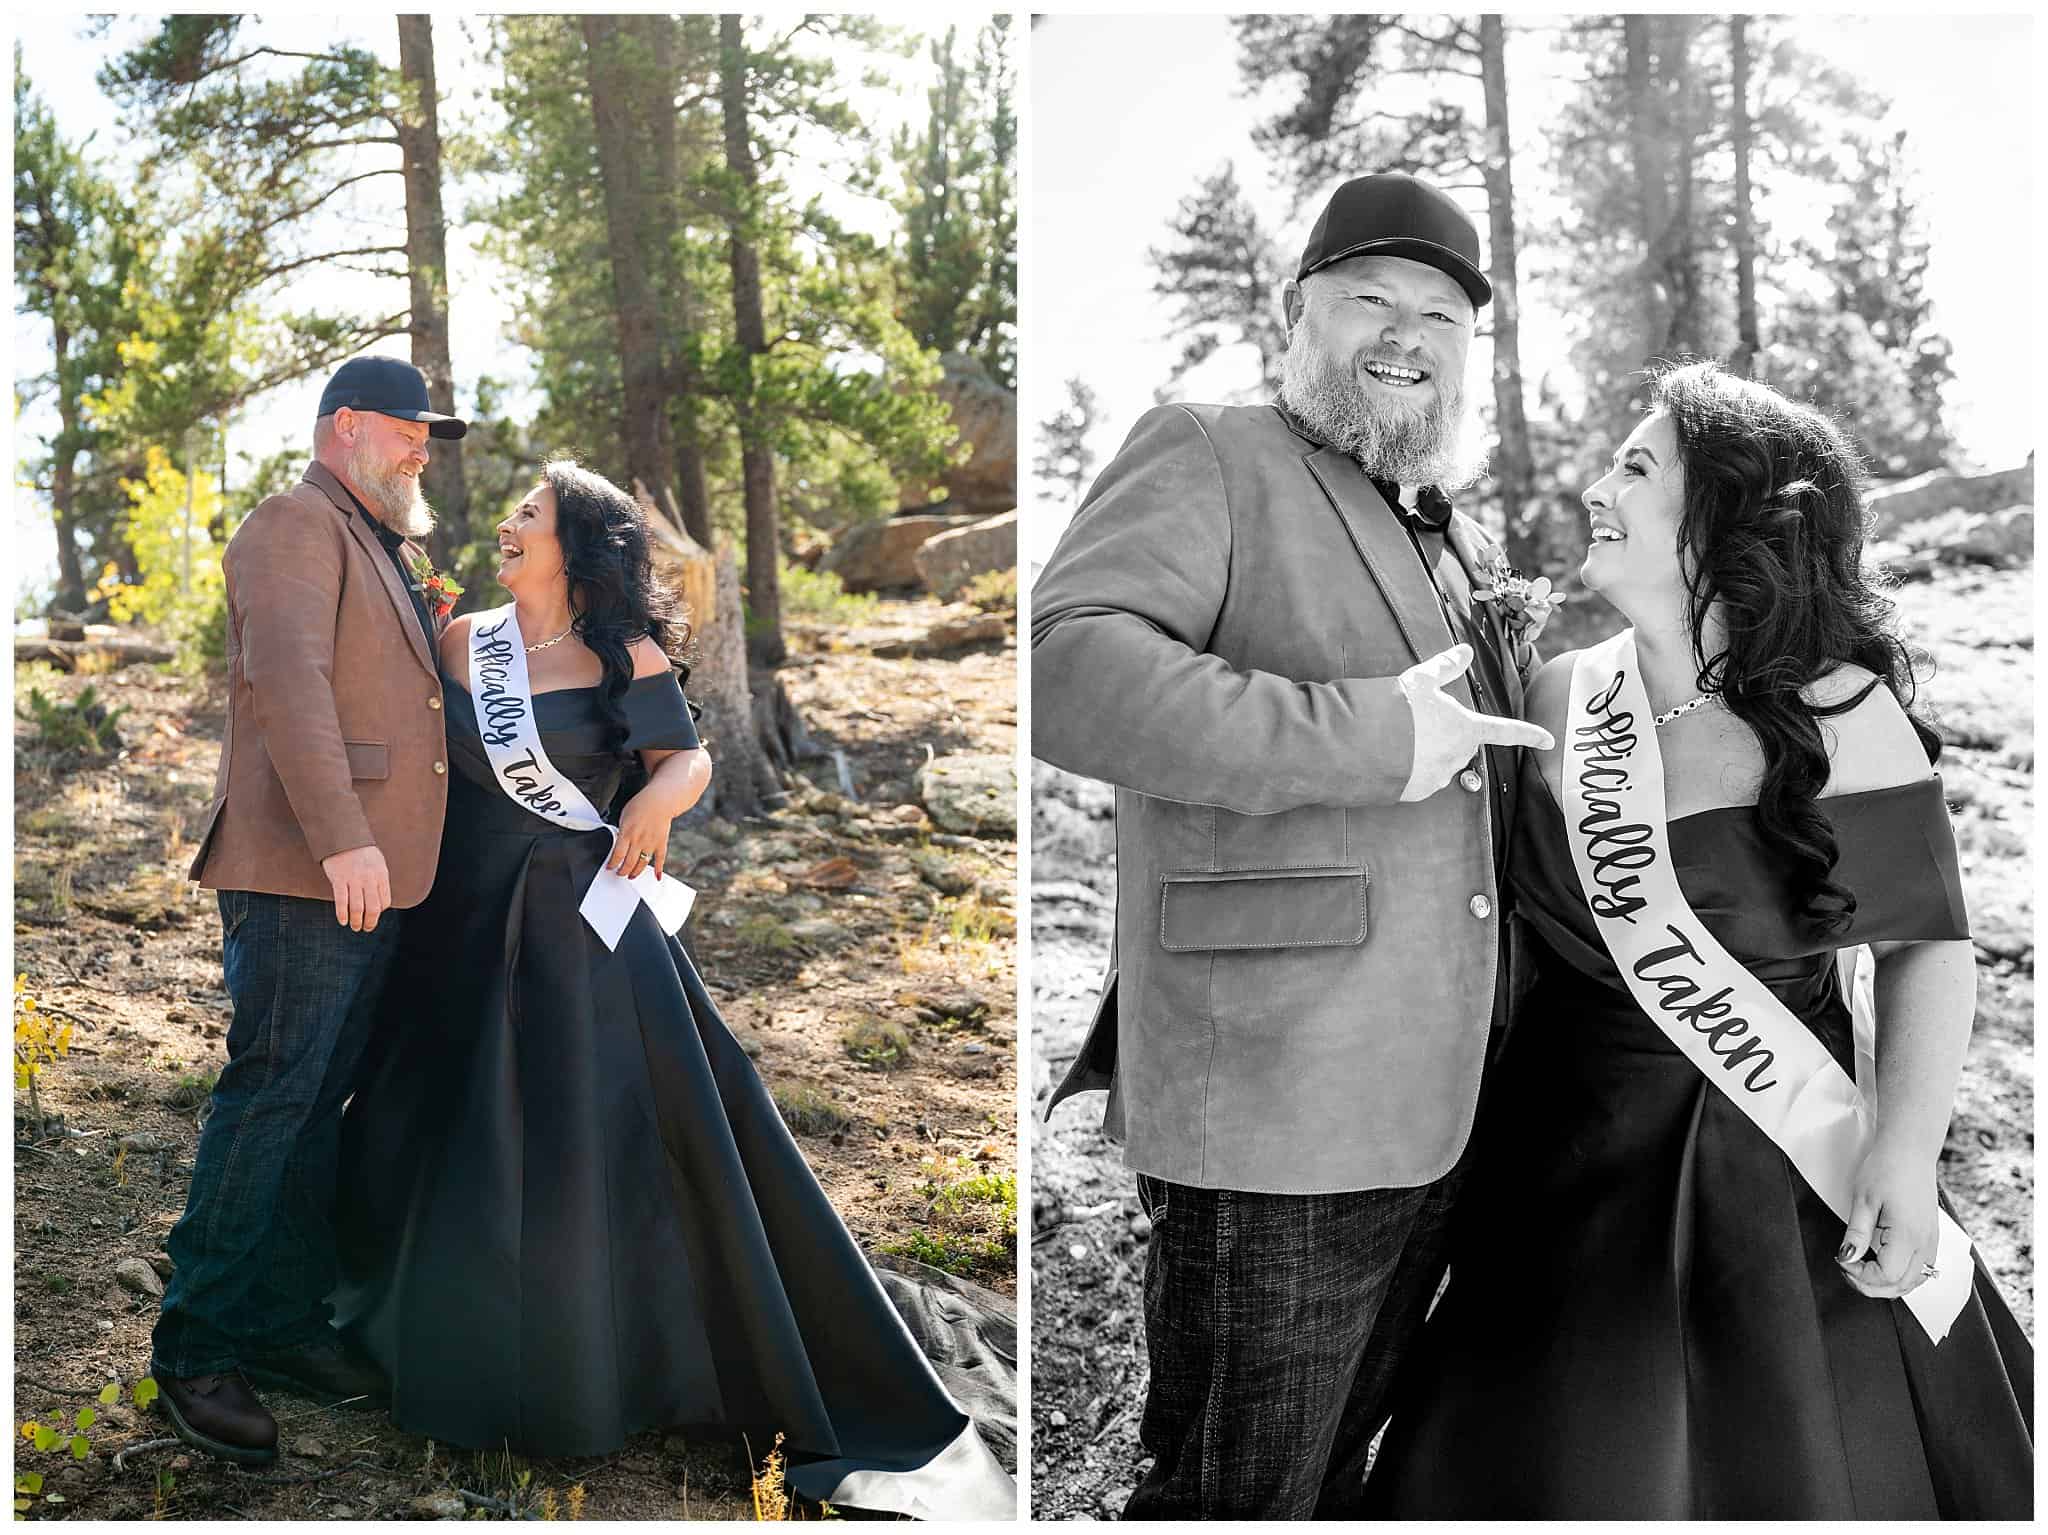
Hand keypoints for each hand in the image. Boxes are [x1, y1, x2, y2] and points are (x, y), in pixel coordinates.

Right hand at [320, 845, 390, 931]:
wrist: (342, 835)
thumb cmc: (360, 850)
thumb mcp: (377, 862)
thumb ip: (379, 879)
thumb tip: (380, 900)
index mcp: (381, 874)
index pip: (385, 901)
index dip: (380, 912)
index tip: (374, 915)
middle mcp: (369, 878)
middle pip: (373, 908)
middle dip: (370, 922)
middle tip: (366, 928)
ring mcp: (354, 879)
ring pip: (358, 907)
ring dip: (357, 921)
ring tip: (355, 927)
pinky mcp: (339, 879)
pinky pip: (341, 901)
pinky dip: (342, 913)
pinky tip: (343, 921)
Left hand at [607, 790, 673, 879]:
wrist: (660, 800)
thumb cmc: (641, 805)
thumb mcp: (624, 816)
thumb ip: (621, 831)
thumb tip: (618, 842)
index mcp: (627, 833)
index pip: (617, 855)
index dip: (612, 864)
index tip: (610, 868)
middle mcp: (639, 840)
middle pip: (629, 863)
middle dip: (622, 871)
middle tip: (619, 874)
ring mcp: (651, 843)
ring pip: (642, 864)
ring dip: (636, 872)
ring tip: (631, 875)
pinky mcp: (661, 843)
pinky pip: (660, 859)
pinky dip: (658, 869)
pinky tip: (657, 876)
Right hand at [1398, 644, 1554, 801]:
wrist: (1362, 744)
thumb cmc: (1395, 709)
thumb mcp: (1420, 680)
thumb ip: (1445, 667)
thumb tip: (1465, 650)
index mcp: (1465, 728)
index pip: (1504, 730)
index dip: (1528, 733)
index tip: (1548, 740)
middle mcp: (1457, 755)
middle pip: (1461, 744)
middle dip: (1446, 734)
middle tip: (1418, 720)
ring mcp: (1438, 776)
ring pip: (1440, 762)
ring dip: (1427, 752)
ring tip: (1399, 738)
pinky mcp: (1416, 792)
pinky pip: (1420, 779)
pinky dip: (1411, 768)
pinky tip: (1393, 756)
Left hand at [1836, 1140, 1939, 1298]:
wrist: (1909, 1150)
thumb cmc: (1886, 1168)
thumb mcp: (1862, 1200)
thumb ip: (1856, 1234)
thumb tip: (1847, 1258)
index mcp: (1908, 1235)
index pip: (1886, 1276)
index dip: (1860, 1276)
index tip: (1842, 1262)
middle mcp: (1925, 1243)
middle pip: (1901, 1286)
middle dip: (1872, 1286)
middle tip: (1848, 1271)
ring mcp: (1932, 1241)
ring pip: (1914, 1282)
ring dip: (1888, 1285)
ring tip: (1862, 1270)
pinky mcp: (1932, 1237)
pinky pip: (1921, 1270)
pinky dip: (1902, 1276)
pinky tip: (1883, 1265)